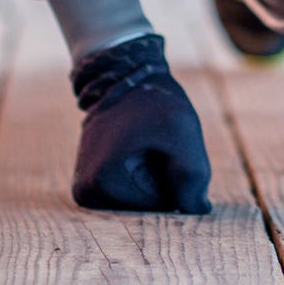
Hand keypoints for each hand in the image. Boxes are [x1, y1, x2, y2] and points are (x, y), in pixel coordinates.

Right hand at [69, 32, 212, 213]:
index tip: (158, 141)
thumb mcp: (182, 132)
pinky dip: (147, 171)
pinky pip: (136, 190)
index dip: (174, 174)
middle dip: (164, 176)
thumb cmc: (154, 101)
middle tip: (154, 140)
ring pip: (145, 199)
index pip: (161, 207)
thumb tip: (198, 212)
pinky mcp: (93, 183)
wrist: (123, 73)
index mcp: (99, 186)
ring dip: (157, 173)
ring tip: (146, 142)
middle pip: (150, 208)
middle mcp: (85, 195)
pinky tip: (138, 146)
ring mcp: (86, 190)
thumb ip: (194, 175)